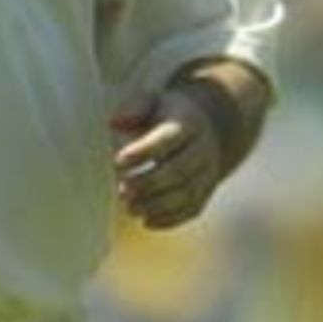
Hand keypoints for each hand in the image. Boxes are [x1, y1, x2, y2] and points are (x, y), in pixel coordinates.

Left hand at [112, 86, 225, 229]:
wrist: (206, 127)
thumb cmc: (166, 114)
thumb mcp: (153, 100)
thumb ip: (134, 107)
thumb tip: (114, 123)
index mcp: (189, 123)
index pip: (169, 138)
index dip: (144, 151)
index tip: (117, 161)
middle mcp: (204, 149)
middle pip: (179, 170)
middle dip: (148, 183)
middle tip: (122, 191)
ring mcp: (208, 172)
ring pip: (187, 194)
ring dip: (156, 205)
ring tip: (129, 208)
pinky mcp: (206, 192)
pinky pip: (192, 210)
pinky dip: (169, 219)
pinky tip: (146, 221)